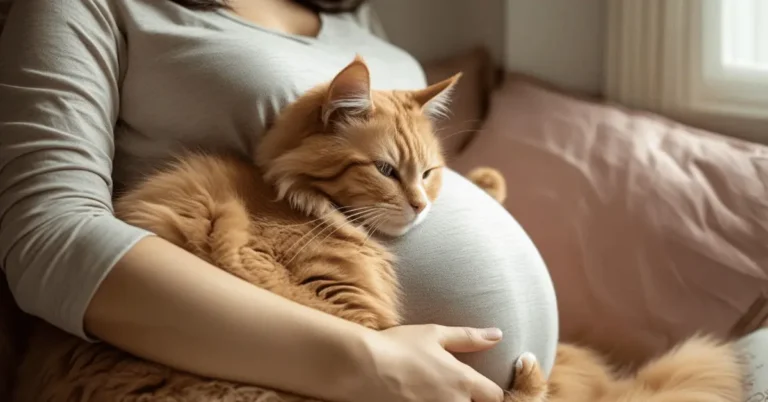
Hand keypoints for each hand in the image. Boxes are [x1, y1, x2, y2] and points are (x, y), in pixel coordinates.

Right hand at [351, 324, 504, 401]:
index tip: (477, 387)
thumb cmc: (398, 347)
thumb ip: (469, 337)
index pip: (495, 397)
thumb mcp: (435, 334)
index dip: (488, 392)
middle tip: (450, 389)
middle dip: (469, 400)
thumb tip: (497, 335)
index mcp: (463, 381)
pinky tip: (418, 399)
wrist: (362, 367)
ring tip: (434, 395)